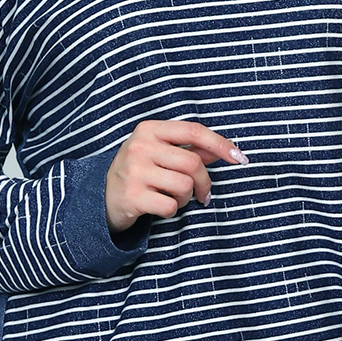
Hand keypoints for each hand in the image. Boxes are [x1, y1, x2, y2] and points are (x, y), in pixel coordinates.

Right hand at [105, 120, 246, 232]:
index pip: (193, 131)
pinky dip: (172, 210)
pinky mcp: (132, 196)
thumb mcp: (159, 153)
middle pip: (193, 163)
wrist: (101, 197)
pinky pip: (170, 206)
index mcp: (149, 130)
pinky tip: (160, 207)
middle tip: (203, 194)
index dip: (220, 144)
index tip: (240, 158)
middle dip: (204, 183)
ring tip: (173, 198)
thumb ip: (190, 149)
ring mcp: (134, 171)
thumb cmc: (138, 172)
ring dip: (186, 198)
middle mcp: (140, 146)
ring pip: (184, 185)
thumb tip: (223, 150)